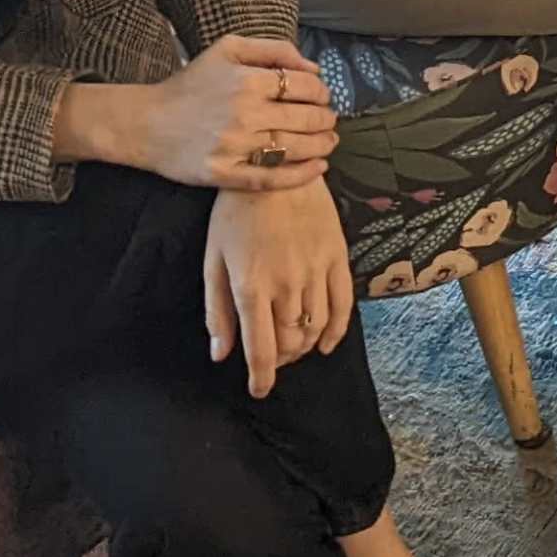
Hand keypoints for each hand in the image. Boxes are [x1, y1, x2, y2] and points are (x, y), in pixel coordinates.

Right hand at [89, 36, 334, 189]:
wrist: (145, 122)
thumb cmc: (190, 84)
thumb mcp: (227, 50)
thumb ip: (273, 50)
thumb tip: (313, 68)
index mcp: (247, 80)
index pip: (305, 88)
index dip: (322, 93)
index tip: (323, 98)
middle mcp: (244, 113)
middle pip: (306, 119)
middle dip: (326, 120)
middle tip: (329, 121)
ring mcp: (235, 146)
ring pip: (295, 149)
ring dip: (321, 146)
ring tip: (328, 142)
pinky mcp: (224, 173)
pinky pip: (272, 178)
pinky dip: (301, 175)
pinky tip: (318, 168)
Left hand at [204, 181, 353, 397]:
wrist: (275, 166)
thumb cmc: (235, 213)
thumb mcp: (214, 259)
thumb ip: (217, 309)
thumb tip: (220, 354)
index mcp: (251, 287)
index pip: (261, 350)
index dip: (261, 377)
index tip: (259, 389)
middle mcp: (286, 285)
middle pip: (290, 342)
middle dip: (280, 360)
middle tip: (271, 360)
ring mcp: (315, 272)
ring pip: (316, 328)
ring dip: (303, 347)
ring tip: (292, 347)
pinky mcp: (337, 258)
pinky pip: (343, 306)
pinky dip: (336, 331)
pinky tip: (325, 342)